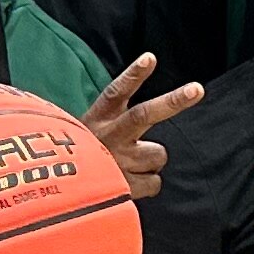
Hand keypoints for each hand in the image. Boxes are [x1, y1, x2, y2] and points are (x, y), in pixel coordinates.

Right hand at [82, 51, 204, 198]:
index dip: (133, 76)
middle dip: (173, 102)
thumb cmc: (81, 157)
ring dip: (150, 161)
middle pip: (143, 115)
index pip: (115, 93)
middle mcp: (109, 137)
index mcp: (97, 120)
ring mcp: (118, 162)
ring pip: (158, 154)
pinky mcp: (125, 188)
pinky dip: (147, 183)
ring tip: (128, 166)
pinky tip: (128, 184)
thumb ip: (111, 118)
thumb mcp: (83, 131)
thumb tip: (135, 101)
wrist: (56, 196)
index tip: (150, 58)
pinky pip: (155, 182)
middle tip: (197, 89)